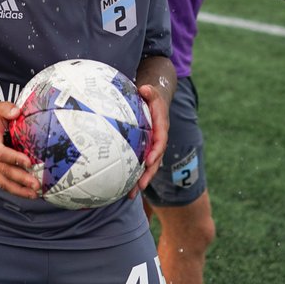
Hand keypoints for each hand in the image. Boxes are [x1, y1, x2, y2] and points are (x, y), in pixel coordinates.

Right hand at [0, 100, 40, 198]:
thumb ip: (7, 109)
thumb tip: (18, 112)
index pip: (0, 153)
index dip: (14, 159)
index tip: (29, 162)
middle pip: (3, 171)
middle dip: (20, 180)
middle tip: (36, 185)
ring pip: (2, 181)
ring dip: (18, 190)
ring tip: (34, 194)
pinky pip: (2, 182)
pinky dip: (14, 189)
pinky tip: (27, 193)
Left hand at [130, 80, 170, 198]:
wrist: (155, 102)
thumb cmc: (151, 97)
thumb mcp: (152, 92)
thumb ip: (150, 92)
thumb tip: (144, 88)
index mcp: (161, 128)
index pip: (160, 142)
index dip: (156, 152)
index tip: (149, 161)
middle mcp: (158, 141)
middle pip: (155, 160)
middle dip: (149, 174)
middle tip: (141, 185)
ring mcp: (151, 147)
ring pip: (148, 167)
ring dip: (141, 181)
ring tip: (131, 195)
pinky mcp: (144, 151)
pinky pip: (140, 166)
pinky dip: (134, 177)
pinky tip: (123, 189)